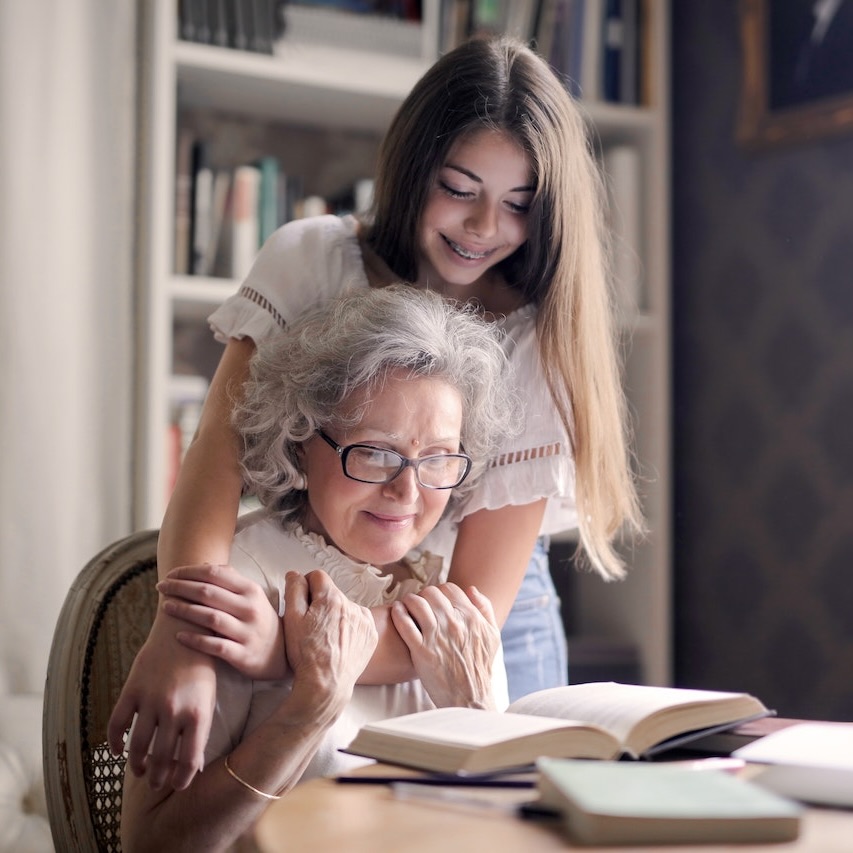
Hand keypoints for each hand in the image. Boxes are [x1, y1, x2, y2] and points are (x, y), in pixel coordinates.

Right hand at [107, 610, 215, 790]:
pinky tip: (117, 751)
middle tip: (156, 783)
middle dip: (159, 776)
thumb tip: (192, 766)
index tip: (178, 785)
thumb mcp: (208, 697)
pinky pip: (117, 724)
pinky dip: (114, 742)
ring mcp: (150, 700)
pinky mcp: (132, 689)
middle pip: (161, 757)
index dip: (182, 778)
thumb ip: (200, 729)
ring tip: (140, 771)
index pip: (188, 760)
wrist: (184, 628)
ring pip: (138, 746)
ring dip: (137, 764)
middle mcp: (173, 710)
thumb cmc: (201, 666)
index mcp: (198, 713)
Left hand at [157, 563, 286, 679]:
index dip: (189, 572)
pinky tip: (178, 636)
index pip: (215, 574)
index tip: (171, 574)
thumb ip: (231, 580)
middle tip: (161, 586)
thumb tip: (204, 565)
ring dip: (184, 610)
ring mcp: (246, 632)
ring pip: (210, 618)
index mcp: (251, 590)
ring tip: (165, 606)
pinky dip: (195, 640)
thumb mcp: (252, 596)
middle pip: (208, 593)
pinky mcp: (242, 654)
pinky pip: (214, 646)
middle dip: (180, 588)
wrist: (280, 653)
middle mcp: (249, 608)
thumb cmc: (259, 620)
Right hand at [283, 571, 377, 724]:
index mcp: (331, 598)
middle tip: (312, 625)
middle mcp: (352, 604)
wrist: (326, 685)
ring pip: (346, 607)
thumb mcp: (291, 619)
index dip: (306, 587)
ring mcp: (365, 620)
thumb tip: (296, 574)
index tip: (302, 603)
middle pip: (332, 593)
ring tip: (326, 637)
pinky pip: (359, 621)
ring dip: (337, 615)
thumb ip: (294, 590)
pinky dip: (350, 627)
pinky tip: (339, 642)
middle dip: (321, 603)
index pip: (317, 576)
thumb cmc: (305, 653)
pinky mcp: (372, 634)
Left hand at [390, 583, 499, 709]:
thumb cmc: (480, 668)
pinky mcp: (420, 650)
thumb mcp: (492, 636)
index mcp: (471, 618)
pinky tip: (397, 611)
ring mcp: (436, 636)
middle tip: (419, 603)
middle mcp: (453, 623)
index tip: (435, 600)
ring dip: (409, 601)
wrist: (469, 698)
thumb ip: (484, 609)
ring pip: (416, 603)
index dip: (440, 591)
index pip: (450, 588)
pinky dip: (398, 613)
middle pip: (431, 593)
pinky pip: (404, 623)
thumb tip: (471, 589)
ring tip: (406, 605)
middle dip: (423, 595)